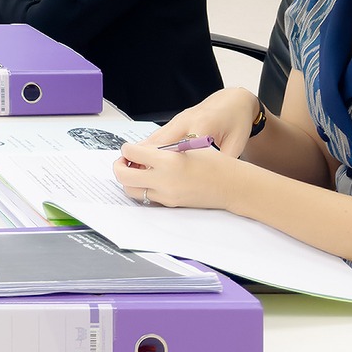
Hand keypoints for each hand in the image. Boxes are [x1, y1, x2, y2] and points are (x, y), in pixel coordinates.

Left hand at [111, 137, 239, 210]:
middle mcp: (164, 180)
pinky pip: (147, 197)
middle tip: (124, 160)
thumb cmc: (215, 163)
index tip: (129, 147)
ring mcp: (166, 195)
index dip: (127, 148)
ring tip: (136, 170)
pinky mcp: (171, 204)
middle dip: (119, 166)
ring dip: (128, 179)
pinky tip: (150, 178)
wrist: (232, 186)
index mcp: (168, 161)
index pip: (131, 153)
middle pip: (123, 176)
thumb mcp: (185, 147)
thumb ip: (160, 149)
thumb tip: (140, 150)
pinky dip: (142, 187)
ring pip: (131, 190)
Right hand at [130, 87, 262, 161]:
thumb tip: (213, 179)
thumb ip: (224, 161)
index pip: (181, 144)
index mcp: (203, 125)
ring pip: (155, 137)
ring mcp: (178, 120)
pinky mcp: (175, 122)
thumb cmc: (236, 122)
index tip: (158, 174)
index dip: (168, 161)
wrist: (233, 101)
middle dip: (146, 157)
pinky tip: (141, 158)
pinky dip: (148, 147)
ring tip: (132, 168)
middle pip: (161, 140)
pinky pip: (158, 135)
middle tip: (136, 174)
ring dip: (143, 152)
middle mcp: (186, 120)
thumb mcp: (237, 143)